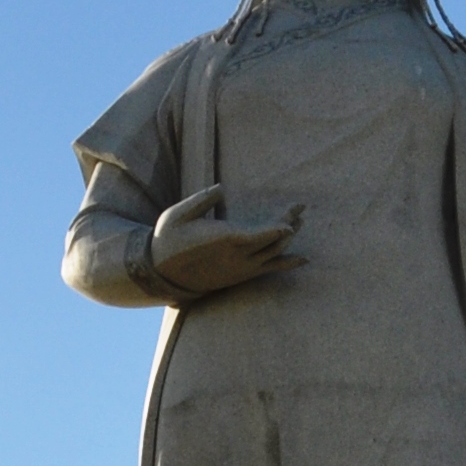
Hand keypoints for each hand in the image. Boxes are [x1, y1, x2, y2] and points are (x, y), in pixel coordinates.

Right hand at [149, 185, 303, 297]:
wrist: (161, 273)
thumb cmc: (169, 238)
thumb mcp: (178, 213)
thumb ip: (202, 200)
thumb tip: (222, 189)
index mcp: (225, 240)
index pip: (262, 234)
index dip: (281, 225)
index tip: (296, 212)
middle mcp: (238, 257)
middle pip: (274, 242)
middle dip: (289, 224)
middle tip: (299, 208)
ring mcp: (241, 269)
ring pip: (275, 255)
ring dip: (289, 239)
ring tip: (299, 223)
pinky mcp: (241, 276)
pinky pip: (270, 270)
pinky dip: (287, 263)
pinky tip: (304, 259)